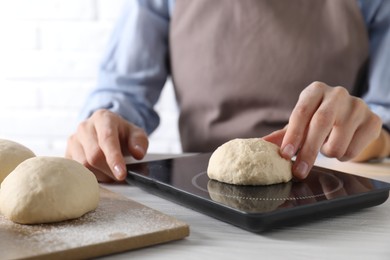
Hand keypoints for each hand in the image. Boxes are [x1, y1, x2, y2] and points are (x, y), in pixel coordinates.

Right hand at [66, 109, 148, 181]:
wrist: (106, 132)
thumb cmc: (123, 135)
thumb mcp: (137, 135)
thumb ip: (140, 142)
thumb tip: (138, 153)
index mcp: (103, 118)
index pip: (107, 139)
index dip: (114, 158)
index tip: (122, 174)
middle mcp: (85, 126)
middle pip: (94, 155)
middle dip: (109, 170)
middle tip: (120, 176)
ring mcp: (73, 139)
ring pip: (83, 165)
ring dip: (100, 175)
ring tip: (110, 173)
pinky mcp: (67, 152)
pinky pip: (75, 170)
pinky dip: (89, 176)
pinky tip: (98, 173)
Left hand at [263, 81, 381, 179]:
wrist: (351, 117)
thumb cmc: (318, 120)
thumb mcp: (301, 123)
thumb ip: (283, 134)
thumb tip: (262, 144)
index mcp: (315, 91)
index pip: (301, 112)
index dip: (293, 135)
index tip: (285, 154)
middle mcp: (337, 94)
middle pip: (321, 124)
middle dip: (308, 151)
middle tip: (299, 171)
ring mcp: (357, 106)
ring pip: (339, 142)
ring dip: (328, 153)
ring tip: (327, 146)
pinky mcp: (372, 120)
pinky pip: (355, 150)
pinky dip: (344, 156)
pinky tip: (343, 145)